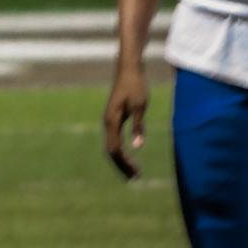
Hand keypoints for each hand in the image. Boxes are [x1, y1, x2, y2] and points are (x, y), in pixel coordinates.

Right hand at [103, 65, 148, 179]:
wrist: (128, 68)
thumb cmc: (136, 85)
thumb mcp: (140, 106)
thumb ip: (138, 127)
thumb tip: (138, 147)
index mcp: (112, 120)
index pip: (115, 149)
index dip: (125, 163)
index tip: (137, 173)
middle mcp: (107, 122)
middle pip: (111, 151)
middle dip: (122, 166)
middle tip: (135, 178)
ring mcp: (109, 120)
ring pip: (111, 145)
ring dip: (121, 160)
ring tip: (133, 172)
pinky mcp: (114, 117)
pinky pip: (114, 139)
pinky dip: (121, 150)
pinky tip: (130, 155)